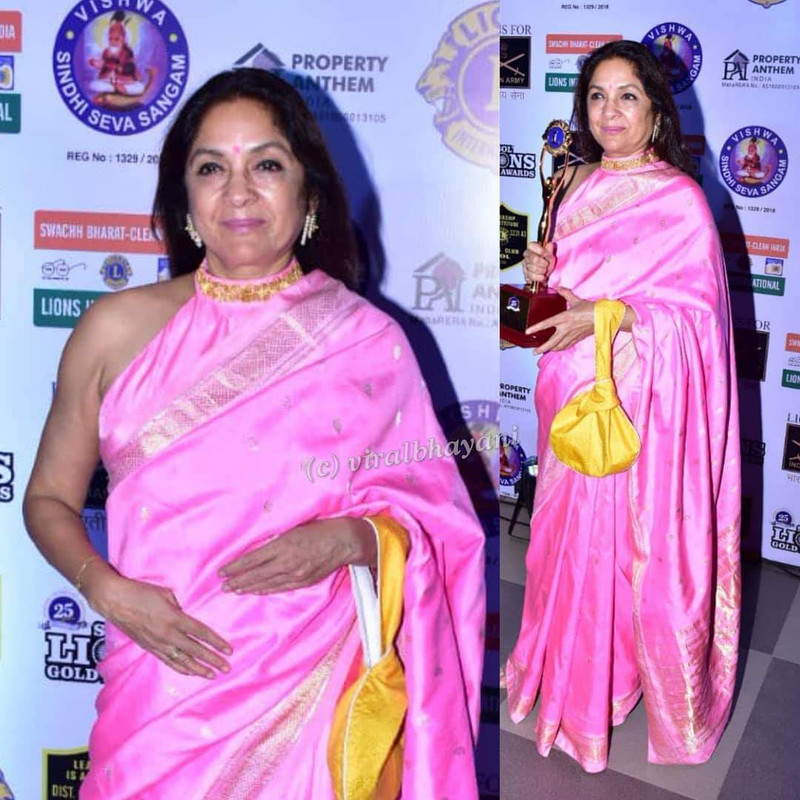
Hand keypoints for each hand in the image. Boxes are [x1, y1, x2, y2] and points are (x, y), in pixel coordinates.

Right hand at [86, 573, 231, 678]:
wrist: (114, 600)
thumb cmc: (140, 592)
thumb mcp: (165, 594)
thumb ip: (179, 607)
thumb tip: (185, 617)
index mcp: (174, 618)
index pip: (201, 633)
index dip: (216, 642)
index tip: (228, 650)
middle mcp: (167, 634)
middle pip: (195, 650)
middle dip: (212, 660)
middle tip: (226, 668)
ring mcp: (157, 643)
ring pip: (182, 660)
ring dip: (198, 669)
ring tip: (212, 675)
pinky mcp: (148, 648)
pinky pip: (168, 661)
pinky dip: (181, 668)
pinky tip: (190, 672)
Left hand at [219, 517, 375, 594]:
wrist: (343, 541)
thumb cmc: (319, 529)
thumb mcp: (294, 528)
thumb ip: (277, 539)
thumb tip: (259, 546)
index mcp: (283, 545)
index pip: (252, 559)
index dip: (236, 567)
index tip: (222, 571)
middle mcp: (287, 562)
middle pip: (256, 574)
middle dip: (238, 580)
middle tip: (223, 586)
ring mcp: (295, 574)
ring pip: (267, 583)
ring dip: (249, 587)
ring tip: (235, 590)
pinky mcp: (303, 582)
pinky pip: (280, 588)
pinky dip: (266, 590)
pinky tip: (256, 591)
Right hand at [522, 241, 555, 285]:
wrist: (545, 273)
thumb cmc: (546, 262)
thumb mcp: (550, 255)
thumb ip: (549, 250)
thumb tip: (549, 245)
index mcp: (531, 249)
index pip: (531, 246)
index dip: (540, 250)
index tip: (546, 254)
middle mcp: (526, 257)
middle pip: (534, 259)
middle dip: (543, 263)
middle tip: (547, 264)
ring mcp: (525, 266)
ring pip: (533, 268)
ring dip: (542, 270)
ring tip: (545, 270)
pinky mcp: (525, 275)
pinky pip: (532, 277)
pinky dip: (540, 277)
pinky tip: (542, 276)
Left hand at [526, 287, 593, 353]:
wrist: (604, 318)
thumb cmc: (591, 309)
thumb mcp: (577, 300)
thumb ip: (566, 294)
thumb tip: (559, 288)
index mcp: (564, 318)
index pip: (546, 324)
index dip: (536, 328)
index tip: (528, 332)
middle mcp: (566, 329)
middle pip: (551, 342)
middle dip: (542, 348)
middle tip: (534, 351)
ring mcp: (572, 335)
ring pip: (559, 346)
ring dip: (550, 349)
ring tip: (544, 351)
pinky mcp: (578, 338)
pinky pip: (567, 345)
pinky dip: (560, 348)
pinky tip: (557, 348)